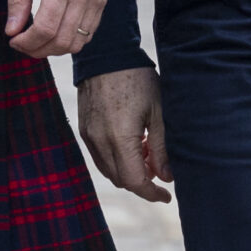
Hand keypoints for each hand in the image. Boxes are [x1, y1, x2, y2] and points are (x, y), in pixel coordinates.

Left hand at [4, 0, 109, 58]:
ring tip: (37, 40)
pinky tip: (55, 30)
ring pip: (78, 42)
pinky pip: (89, 32)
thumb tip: (12, 30)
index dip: (27, 42)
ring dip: (55, 48)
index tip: (13, 39)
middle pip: (61, 41)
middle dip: (38, 49)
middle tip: (22, 43)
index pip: (45, 29)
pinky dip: (71, 39)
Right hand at [78, 67, 170, 202]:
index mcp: (120, 138)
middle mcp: (100, 142)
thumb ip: (161, 147)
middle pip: (121, 180)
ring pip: (109, 171)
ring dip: (128, 170)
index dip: (152, 193)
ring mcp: (89, 136)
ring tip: (146, 151)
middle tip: (159, 169)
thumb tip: (166, 177)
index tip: (166, 195)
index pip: (135, 181)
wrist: (106, 55)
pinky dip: (116, 159)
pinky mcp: (84, 129)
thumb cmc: (137, 79)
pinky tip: (131, 142)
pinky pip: (100, 157)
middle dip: (142, 181)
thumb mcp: (158, 112)